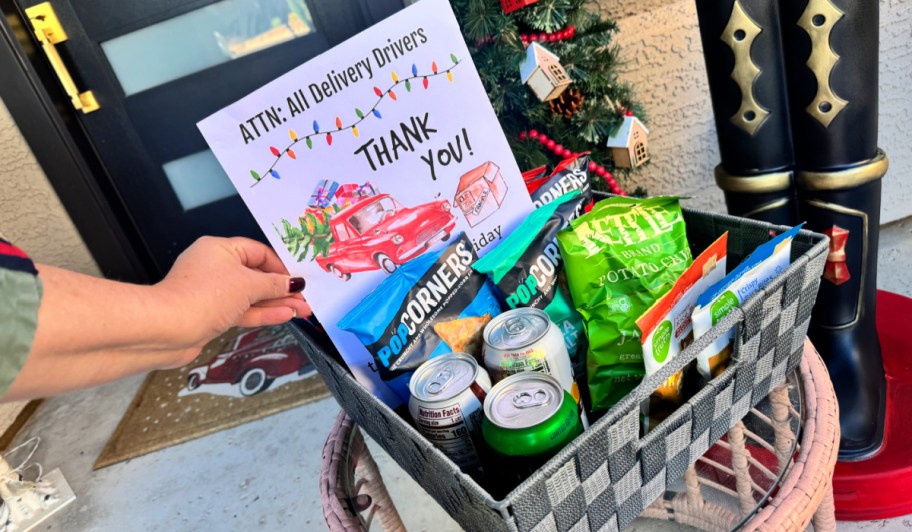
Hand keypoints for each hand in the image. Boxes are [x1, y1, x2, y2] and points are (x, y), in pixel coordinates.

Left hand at [156, 236, 310, 362]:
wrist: (166, 329)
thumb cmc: (201, 297)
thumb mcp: (247, 285)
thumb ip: (274, 284)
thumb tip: (294, 283)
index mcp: (219, 249)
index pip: (258, 252)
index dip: (280, 266)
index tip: (298, 279)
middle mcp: (214, 267)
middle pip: (256, 275)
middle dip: (282, 288)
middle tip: (304, 298)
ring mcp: (213, 292)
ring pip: (252, 295)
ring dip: (276, 303)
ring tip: (301, 311)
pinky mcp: (212, 313)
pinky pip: (243, 310)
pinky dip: (263, 313)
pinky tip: (283, 316)